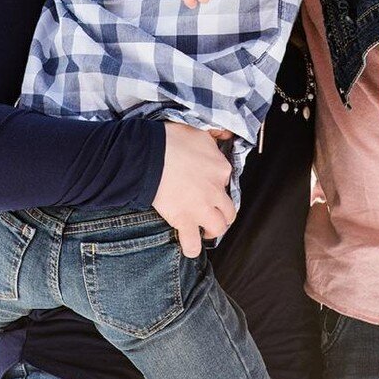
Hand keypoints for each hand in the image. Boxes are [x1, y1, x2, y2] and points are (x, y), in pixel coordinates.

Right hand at [152, 122, 235, 257]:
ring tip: (205, 230)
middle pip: (228, 209)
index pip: (226, 180)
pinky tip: (189, 247)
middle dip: (222, 213)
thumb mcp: (199, 131)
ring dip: (212, 230)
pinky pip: (192, 242)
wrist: (149, 155)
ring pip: (218, 227)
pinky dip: (191, 247)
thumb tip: (225, 135)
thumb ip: (215, 136)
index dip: (216, 184)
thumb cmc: (171, 140)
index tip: (206, 184)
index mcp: (221, 168)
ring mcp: (201, 208)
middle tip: (212, 212)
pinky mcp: (184, 220)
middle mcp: (216, 190)